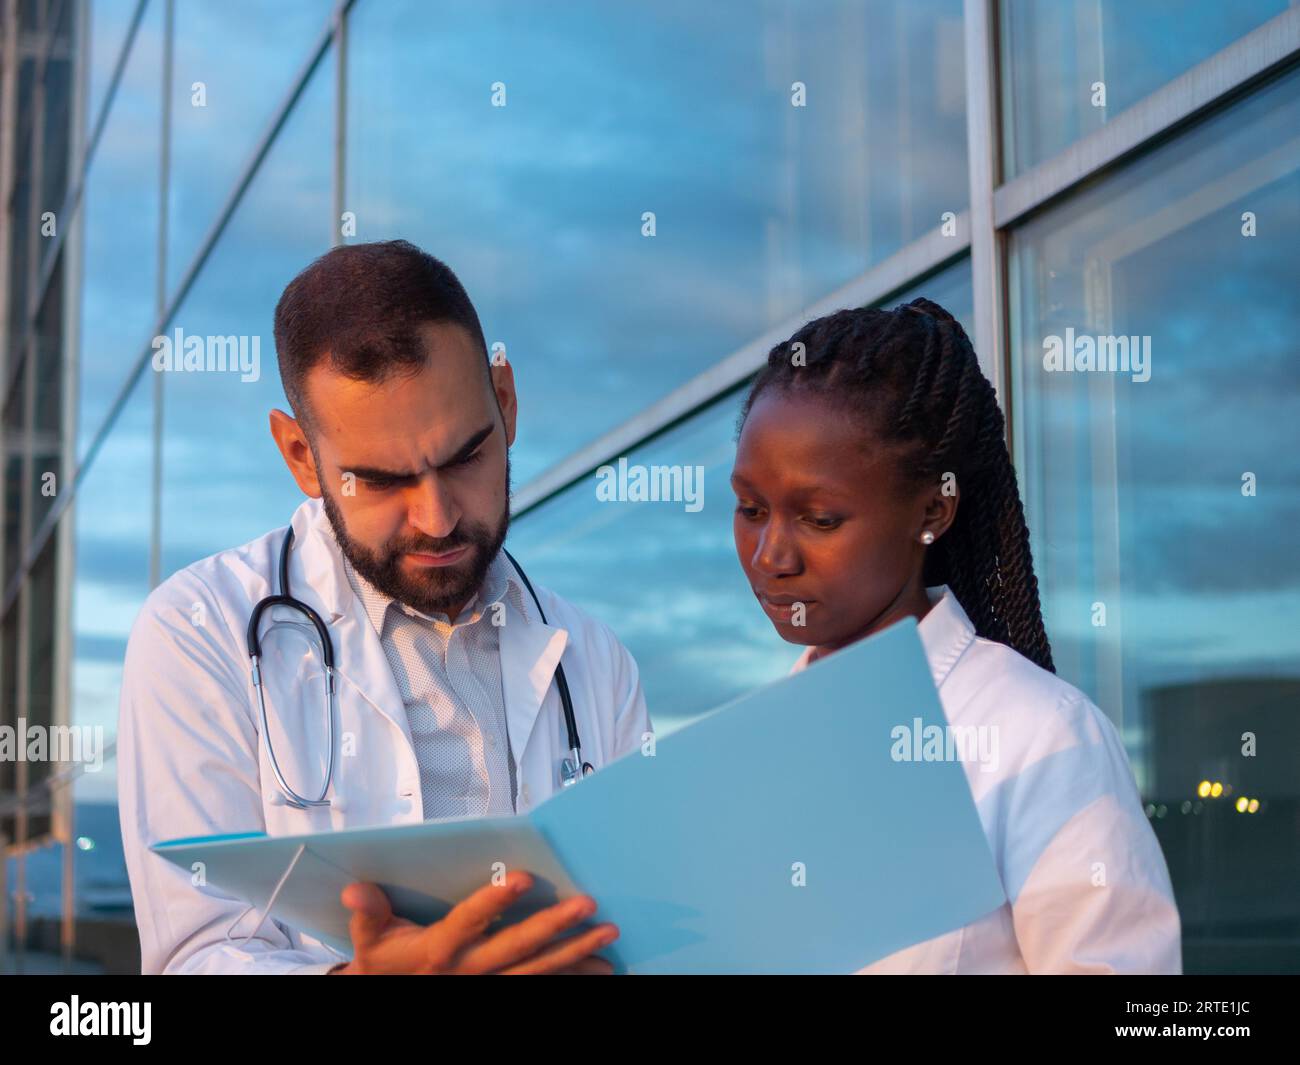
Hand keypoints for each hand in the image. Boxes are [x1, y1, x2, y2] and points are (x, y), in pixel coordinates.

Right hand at [328, 870, 618, 973]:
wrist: (391, 995)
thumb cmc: (384, 962)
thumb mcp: (369, 940)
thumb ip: (369, 913)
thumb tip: (356, 890)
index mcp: (438, 950)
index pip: (469, 922)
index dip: (494, 901)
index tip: (523, 878)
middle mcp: (469, 970)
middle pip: (516, 947)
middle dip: (554, 925)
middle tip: (588, 903)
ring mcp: (491, 984)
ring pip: (539, 969)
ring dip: (576, 951)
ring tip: (609, 932)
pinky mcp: (504, 990)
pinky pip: (543, 984)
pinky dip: (574, 974)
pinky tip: (602, 964)